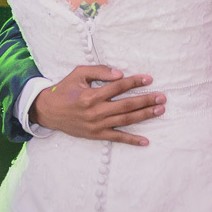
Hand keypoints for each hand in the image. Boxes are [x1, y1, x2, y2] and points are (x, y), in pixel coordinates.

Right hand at [30, 65, 165, 145]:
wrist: (49, 111)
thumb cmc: (65, 89)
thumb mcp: (78, 73)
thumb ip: (99, 71)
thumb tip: (120, 73)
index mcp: (91, 94)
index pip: (118, 86)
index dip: (134, 81)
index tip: (149, 79)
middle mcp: (96, 111)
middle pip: (126, 105)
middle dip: (146, 100)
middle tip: (162, 97)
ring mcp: (97, 125)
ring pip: (125, 120)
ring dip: (144, 116)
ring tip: (159, 110)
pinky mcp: (96, 135)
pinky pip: (116, 137)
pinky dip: (131, 140)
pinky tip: (145, 140)